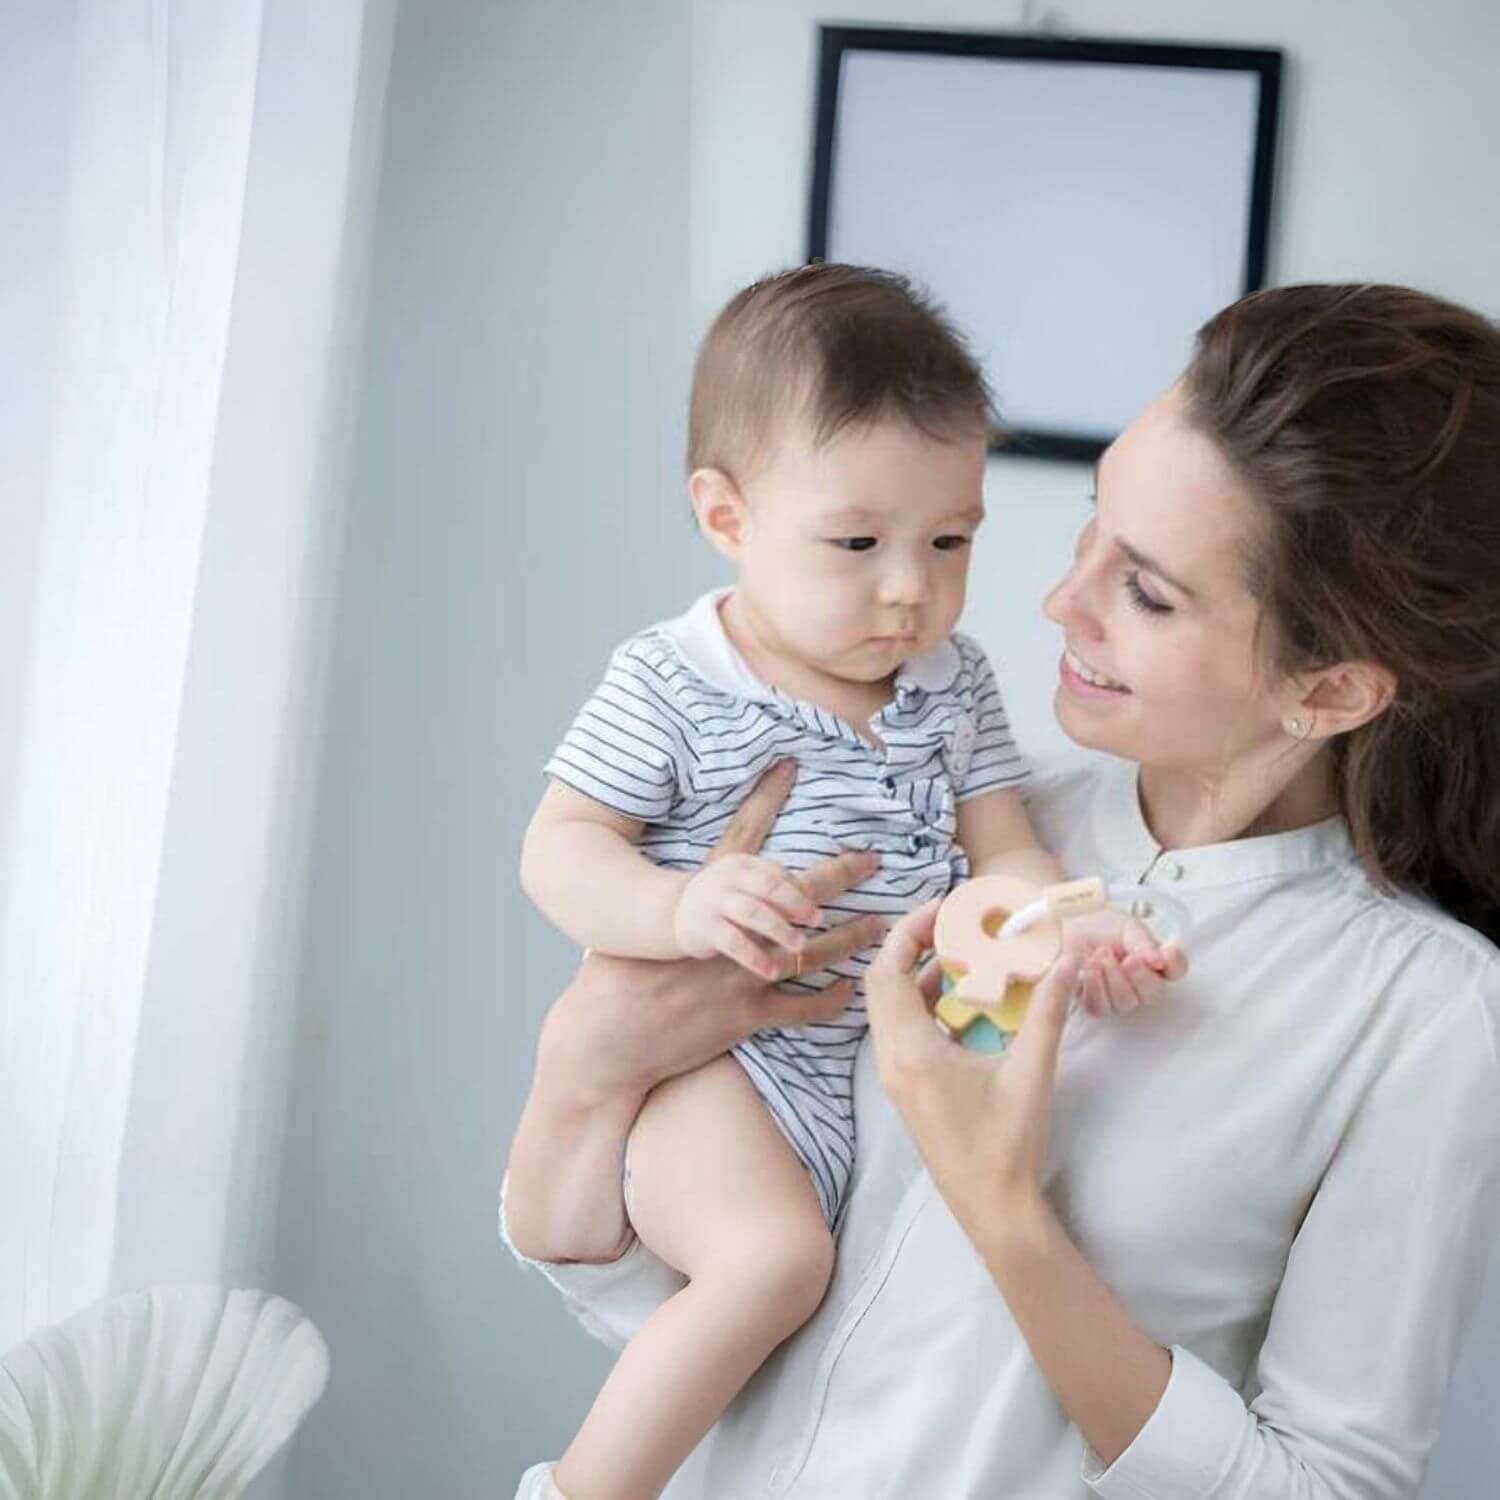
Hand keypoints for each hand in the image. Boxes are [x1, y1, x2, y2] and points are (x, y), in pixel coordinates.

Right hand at [509, 759, 883, 1262]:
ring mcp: (741, 970)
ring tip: (879, 928)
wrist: (605, 1031)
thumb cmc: (611, 980)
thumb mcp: (633, 925)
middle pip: (794, 891)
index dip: (765, 800)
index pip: (740, 841)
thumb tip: (664, 880)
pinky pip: (798, 1005)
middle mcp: (729, 928)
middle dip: (838, 874)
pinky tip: (849, 992)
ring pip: (810, 949)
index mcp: (701, 897)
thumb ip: (657, 901)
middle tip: (873, 862)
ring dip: (848, 939)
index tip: (791, 768)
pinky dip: (826, 999)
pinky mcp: (745, 1013)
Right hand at [673, 853, 818, 978]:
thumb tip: (817, 905)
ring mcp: (713, 902)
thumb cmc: (723, 903)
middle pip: (768, 886)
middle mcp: (726, 878)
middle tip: (817, 922)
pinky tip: (771, 971)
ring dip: (780, 928)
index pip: (776, 874)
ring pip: (752, 912)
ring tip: (800, 946)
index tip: (817, 914)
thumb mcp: (744, 888)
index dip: (800, 893)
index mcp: (741, 865)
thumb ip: (774, 892)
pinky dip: (755, 957)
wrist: (669, 914)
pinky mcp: (703, 928)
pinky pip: (733, 942)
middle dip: (796, 904)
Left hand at [866, 898, 1082, 1215]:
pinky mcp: (906, 1086)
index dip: (910, 930)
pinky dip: (922, 1002)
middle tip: (951, 921)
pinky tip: (961, 995)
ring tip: (960, 949)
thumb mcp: (1032, 1072)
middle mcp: (891, 1059)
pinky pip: (901, 1028)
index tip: (943, 907)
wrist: (992, 1206)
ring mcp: (895, 1075)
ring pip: (890, 1006)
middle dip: (912, 944)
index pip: (890, 971)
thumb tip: (1066, 958)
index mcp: (911, 1051)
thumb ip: (1049, 1011)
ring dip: (918, 973)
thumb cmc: (1008, 1142)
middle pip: (882, 982)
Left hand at [1061, 909, 1186, 1017]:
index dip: (1175, 963)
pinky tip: (1088, 970)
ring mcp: (1116, 995)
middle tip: (1127, 959)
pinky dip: (1094, 987)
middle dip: (1139, 976)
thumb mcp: (1125, 926)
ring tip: (1100, 957)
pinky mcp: (1093, 1002)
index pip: (1176, 969)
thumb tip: (1158, 960)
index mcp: (1152, 960)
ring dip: (1113, 979)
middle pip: (1152, 994)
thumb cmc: (1095, 924)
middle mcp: (1138, 982)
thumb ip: (1143, 942)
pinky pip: (1099, 1007)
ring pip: (1125, 1003)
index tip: (1167, 953)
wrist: (1064, 924)